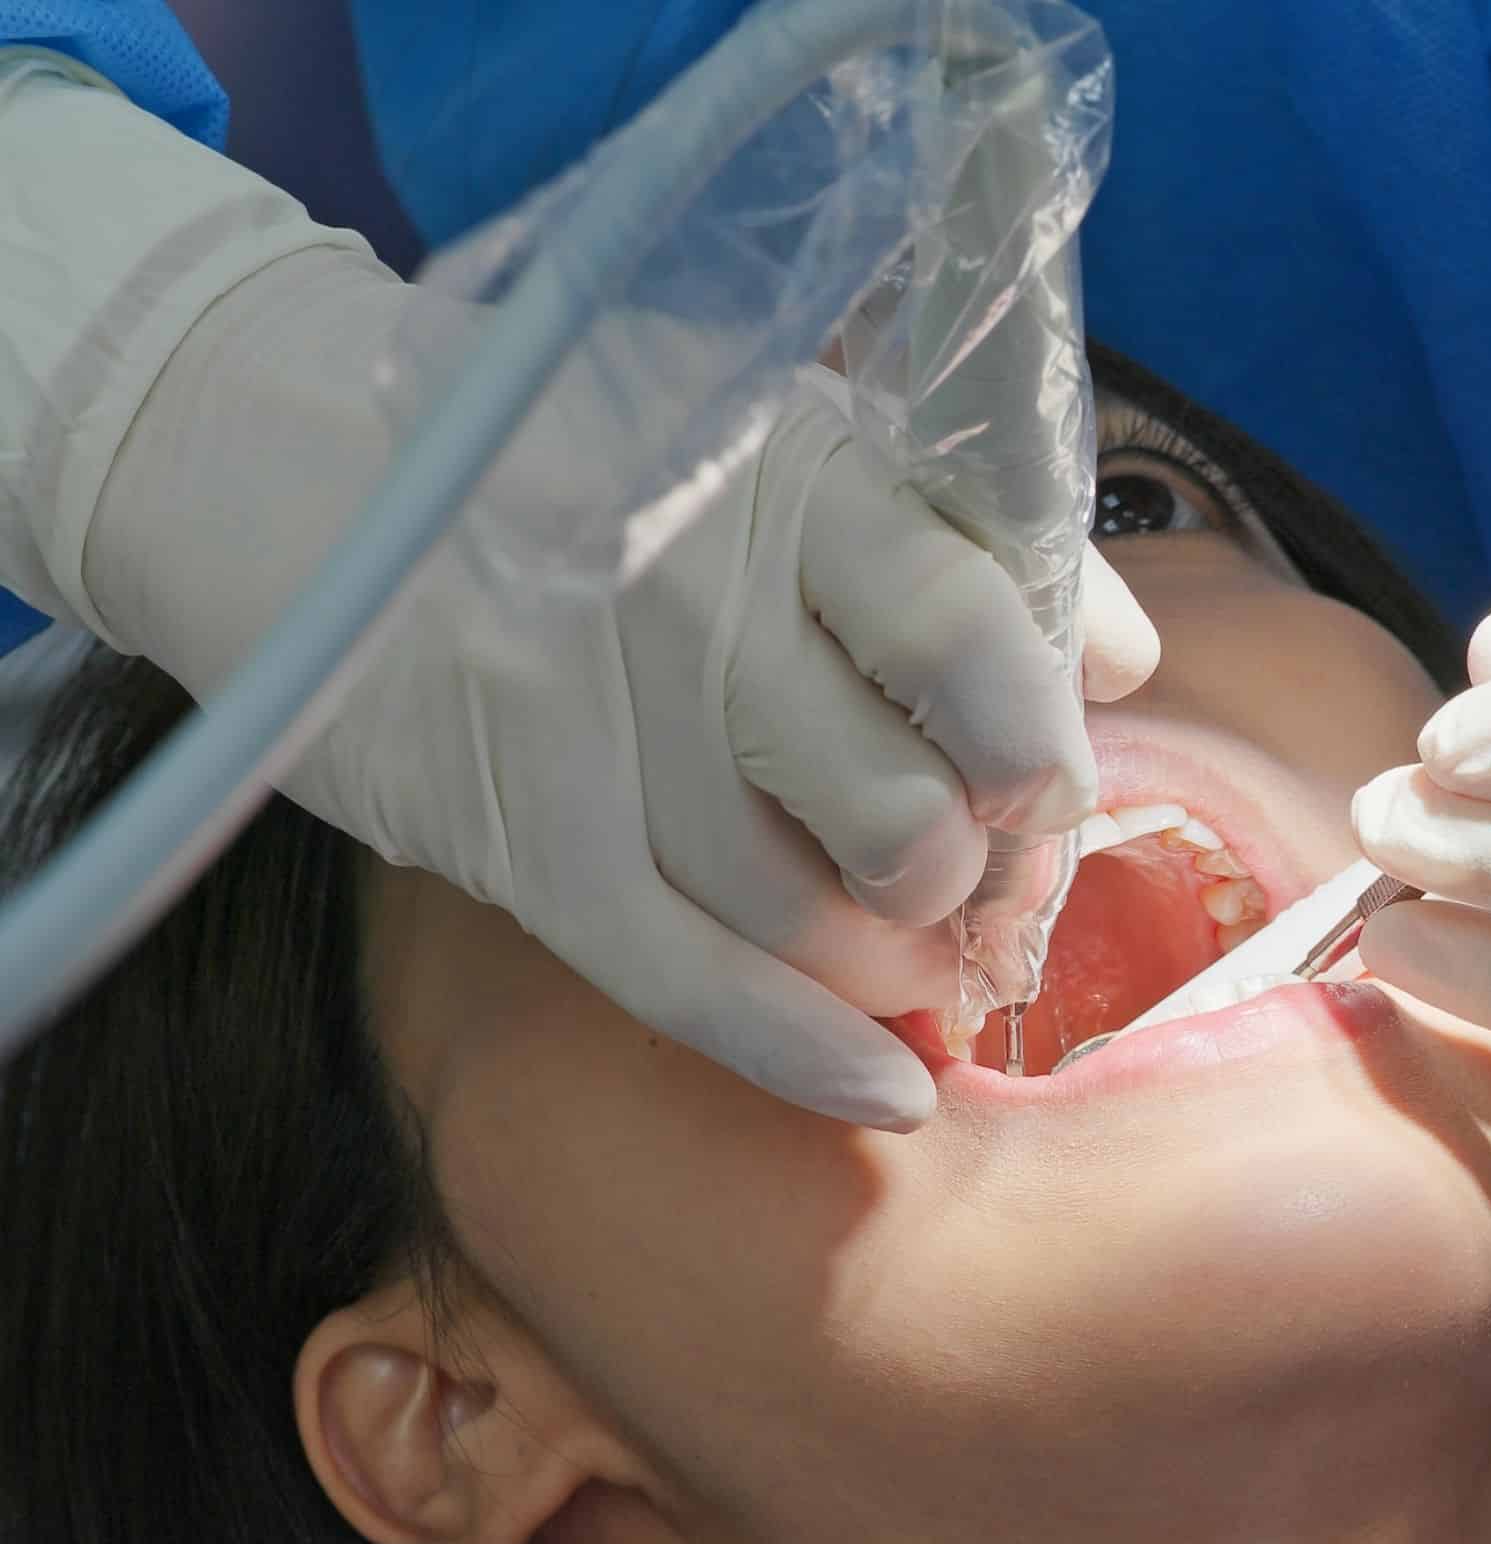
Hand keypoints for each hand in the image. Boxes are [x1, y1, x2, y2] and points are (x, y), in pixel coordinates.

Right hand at [80, 245, 1156, 1130]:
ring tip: (922, 957)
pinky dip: (802, 1054)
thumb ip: (962, 537)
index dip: (1037, 749)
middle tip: (982, 889)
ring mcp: (597, 724)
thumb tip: (1123, 662)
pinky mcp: (514, 834)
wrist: (299, 465)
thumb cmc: (593, 461)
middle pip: (902, 811)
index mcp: (789, 477)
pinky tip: (885, 1089)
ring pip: (806, 915)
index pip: (969, 636)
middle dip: (975, 884)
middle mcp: (698, 599)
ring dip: (897, 968)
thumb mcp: (780, 438)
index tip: (1045, 789)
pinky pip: (687, 984)